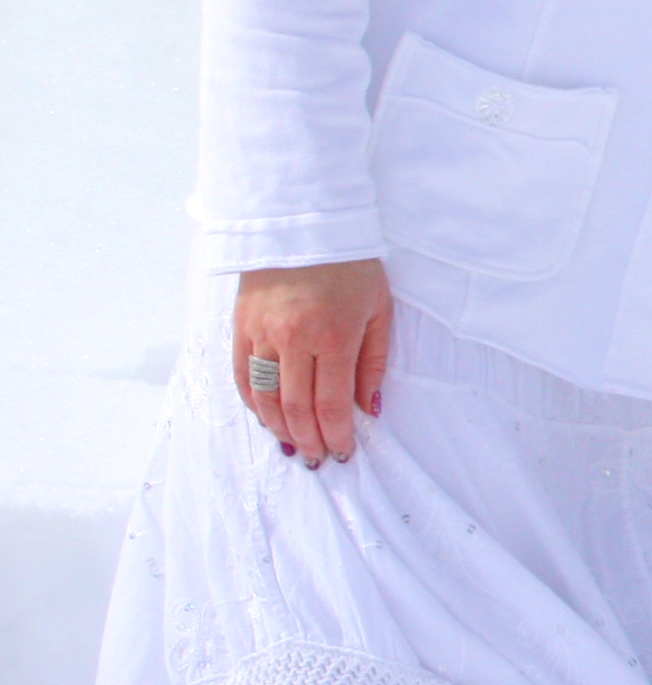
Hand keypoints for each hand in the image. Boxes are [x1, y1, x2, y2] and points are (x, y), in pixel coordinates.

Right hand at [233, 258, 392, 468]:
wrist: (304, 225)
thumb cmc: (352, 267)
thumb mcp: (378, 310)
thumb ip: (373, 362)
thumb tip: (369, 407)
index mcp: (332, 336)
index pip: (329, 402)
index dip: (336, 434)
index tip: (343, 452)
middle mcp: (292, 339)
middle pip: (295, 406)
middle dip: (309, 438)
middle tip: (318, 459)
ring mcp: (260, 332)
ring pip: (264, 395)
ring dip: (278, 427)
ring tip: (293, 446)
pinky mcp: (240, 324)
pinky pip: (240, 373)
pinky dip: (252, 401)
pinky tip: (265, 416)